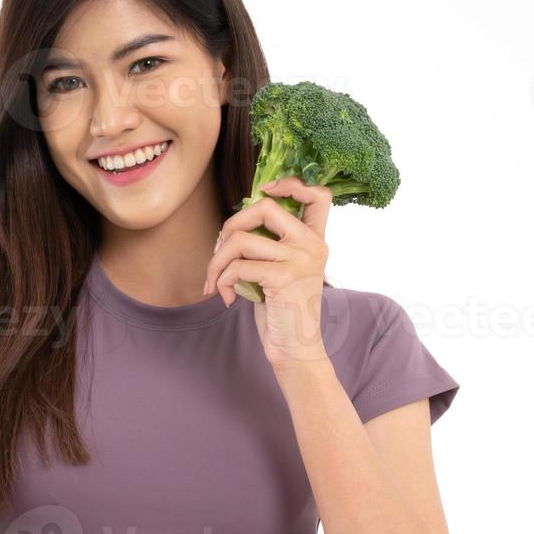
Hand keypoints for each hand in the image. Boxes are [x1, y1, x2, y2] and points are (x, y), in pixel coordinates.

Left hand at [203, 177, 334, 369]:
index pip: (318, 194)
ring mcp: (300, 260)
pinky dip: (222, 279)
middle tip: (220, 249)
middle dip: (230, 225)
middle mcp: (313, 245)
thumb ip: (271, 243)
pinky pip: (237, 266)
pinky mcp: (283, 278)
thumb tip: (234, 223)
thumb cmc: (282, 309)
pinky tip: (225, 296)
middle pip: (265, 207)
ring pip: (241, 239)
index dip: (289, 184)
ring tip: (214, 279)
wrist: (294, 349)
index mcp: (316, 239)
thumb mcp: (281, 269)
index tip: (264, 192)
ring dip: (216, 260)